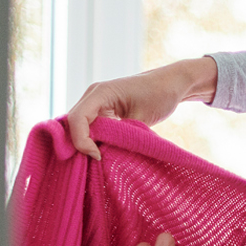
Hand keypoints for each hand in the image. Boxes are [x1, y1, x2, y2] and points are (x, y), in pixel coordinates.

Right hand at [65, 57, 217, 158]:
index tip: (98, 156)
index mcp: (100, 92)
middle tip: (97, 161)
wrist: (171, 83)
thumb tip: (104, 154)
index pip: (77, 118)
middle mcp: (93, 96)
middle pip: (74, 124)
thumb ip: (121, 135)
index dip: (82, 140)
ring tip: (99, 159)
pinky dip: (93, 140)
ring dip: (86, 143)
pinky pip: (91, 127)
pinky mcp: (103, 111)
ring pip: (80, 127)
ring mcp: (96, 103)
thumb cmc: (160, 95)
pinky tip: (102, 152)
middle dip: (81, 144)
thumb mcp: (142, 118)